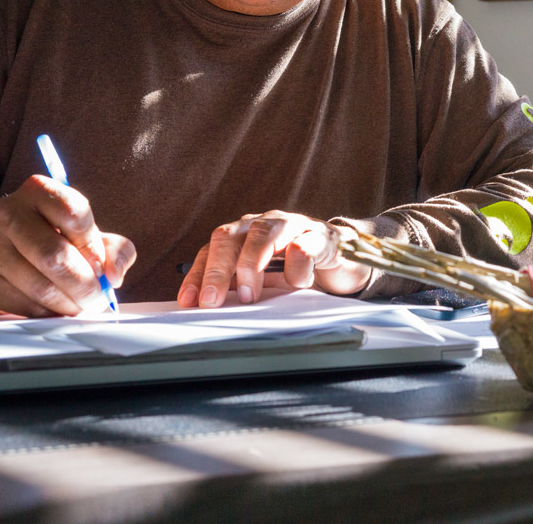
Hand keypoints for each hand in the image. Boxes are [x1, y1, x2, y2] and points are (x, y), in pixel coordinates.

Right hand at [0, 175, 135, 316]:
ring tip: (77, 305)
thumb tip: (114, 276)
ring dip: (68, 304)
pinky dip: (46, 313)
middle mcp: (8, 212)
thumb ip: (114, 250)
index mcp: (39, 190)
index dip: (93, 246)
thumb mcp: (87, 236)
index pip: (74, 213)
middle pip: (56, 255)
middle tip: (95, 298)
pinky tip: (51, 307)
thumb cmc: (51, 240)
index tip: (100, 266)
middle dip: (85, 285)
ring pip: (41, 287)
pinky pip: (23, 305)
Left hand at [177, 211, 370, 307]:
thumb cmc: (298, 271)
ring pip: (262, 235)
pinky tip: (298, 285)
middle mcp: (263, 224)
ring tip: (249, 296)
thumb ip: (239, 288)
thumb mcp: (264, 283)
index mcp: (245, 234)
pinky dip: (296, 268)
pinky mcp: (320, 236)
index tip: (189, 301)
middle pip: (230, 237)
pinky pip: (303, 247)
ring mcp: (292, 226)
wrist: (344, 262)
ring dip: (250, 266)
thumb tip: (208, 308)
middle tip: (212, 301)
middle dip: (217, 270)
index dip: (198, 274)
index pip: (212, 249)